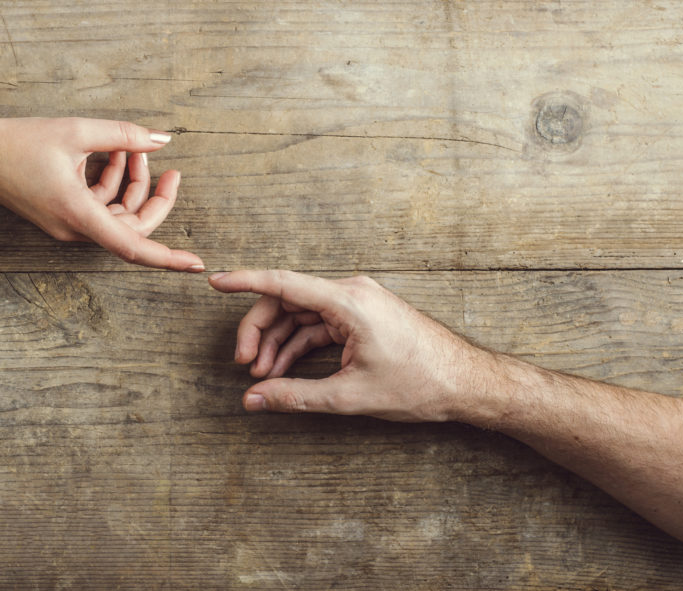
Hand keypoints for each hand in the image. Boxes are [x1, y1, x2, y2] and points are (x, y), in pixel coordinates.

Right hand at [0, 116, 203, 271]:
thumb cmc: (19, 142)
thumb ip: (124, 136)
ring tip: (127, 148)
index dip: (167, 258)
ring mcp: (68, 226)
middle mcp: (74, 229)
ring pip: (118, 215)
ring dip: (131, 185)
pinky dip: (112, 185)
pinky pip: (100, 209)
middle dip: (154, 196)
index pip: (133, 246)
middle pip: (133, 226)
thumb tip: (162, 140)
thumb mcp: (77, 131)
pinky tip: (112, 154)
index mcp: (78, 214)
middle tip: (166, 166)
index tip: (196, 265)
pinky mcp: (63, 217)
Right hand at [209, 270, 493, 420]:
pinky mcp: (361, 318)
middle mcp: (350, 293)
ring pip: (300, 315)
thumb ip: (296, 396)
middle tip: (243, 365)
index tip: (215, 281)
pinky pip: (318, 326)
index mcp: (348, 301)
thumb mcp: (351, 395)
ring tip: (261, 376)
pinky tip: (282, 371)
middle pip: (286, 301)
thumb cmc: (420, 384)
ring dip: (277, 343)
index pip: (284, 283)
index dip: (245, 281)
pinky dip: (298, 346)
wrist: (467, 383)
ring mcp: (356, 304)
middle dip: (259, 331)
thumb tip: (254, 400)